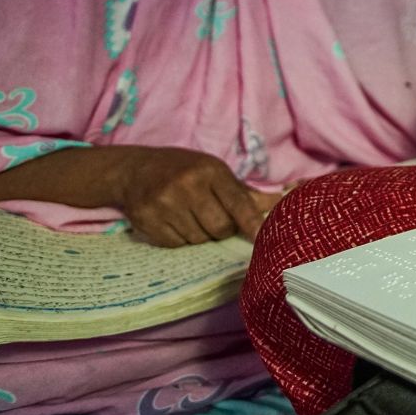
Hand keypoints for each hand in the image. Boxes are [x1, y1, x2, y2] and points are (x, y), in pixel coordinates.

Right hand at [109, 147, 279, 246]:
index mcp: (210, 171)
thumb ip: (245, 192)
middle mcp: (187, 186)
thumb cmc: (184, 170)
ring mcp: (165, 204)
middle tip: (214, 217)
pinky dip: (180, 239)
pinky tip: (174, 222)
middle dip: (222, 229)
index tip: (262, 239)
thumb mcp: (214, 172)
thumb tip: (281, 202)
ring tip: (191, 216)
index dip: (251, 223)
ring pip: (199, 239)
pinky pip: (176, 245)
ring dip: (201, 235)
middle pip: (220, 227)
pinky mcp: (147, 220)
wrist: (134, 169)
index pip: (238, 203)